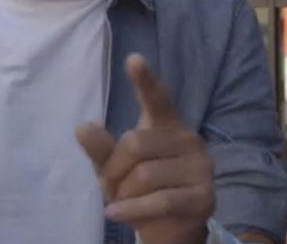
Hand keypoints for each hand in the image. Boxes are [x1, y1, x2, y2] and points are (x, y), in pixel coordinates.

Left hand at [76, 55, 214, 243]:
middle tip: (110, 187)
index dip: (145, 80)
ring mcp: (201, 168)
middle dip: (114, 169)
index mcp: (167, 124)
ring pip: (146, 176)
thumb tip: (82, 128)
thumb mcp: (114, 167)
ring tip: (121, 202)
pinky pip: (160, 201)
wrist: (169, 228)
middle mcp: (189, 140)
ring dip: (123, 194)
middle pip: (136, 143)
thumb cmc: (139, 189)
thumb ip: (102, 149)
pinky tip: (115, 213)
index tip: (134, 59)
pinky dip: (132, 209)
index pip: (158, 98)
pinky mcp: (204, 197)